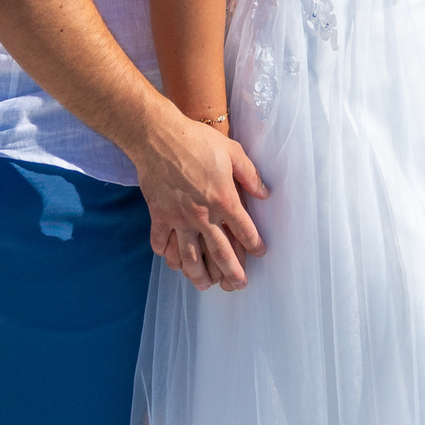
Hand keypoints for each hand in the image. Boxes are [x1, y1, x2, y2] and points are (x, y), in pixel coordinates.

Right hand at [131, 109, 267, 290]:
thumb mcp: (232, 152)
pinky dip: (166, 255)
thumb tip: (265, 194)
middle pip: (219, 252)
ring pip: (189, 256)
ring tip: (205, 286)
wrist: (159, 138)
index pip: (244, 230)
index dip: (254, 244)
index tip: (259, 253)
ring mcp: (179, 218)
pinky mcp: (159, 216)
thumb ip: (250, 175)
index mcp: (223, 199)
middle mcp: (202, 215)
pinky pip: (162, 243)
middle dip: (231, 272)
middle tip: (238, 285)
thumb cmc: (197, 141)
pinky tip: (172, 262)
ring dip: (198, 274)